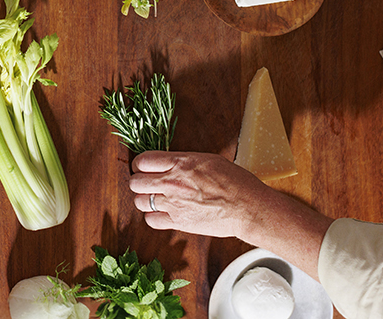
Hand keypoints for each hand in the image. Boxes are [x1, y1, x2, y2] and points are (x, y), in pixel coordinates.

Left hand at [128, 151, 269, 238]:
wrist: (247, 207)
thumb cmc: (234, 181)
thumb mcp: (208, 160)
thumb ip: (183, 161)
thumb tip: (169, 162)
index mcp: (179, 163)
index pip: (142, 160)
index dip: (140, 164)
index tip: (143, 167)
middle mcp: (171, 182)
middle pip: (135, 182)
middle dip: (138, 182)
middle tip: (146, 183)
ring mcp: (173, 204)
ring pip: (139, 202)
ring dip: (144, 199)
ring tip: (154, 199)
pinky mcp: (178, 222)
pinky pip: (151, 220)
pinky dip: (153, 217)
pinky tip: (162, 213)